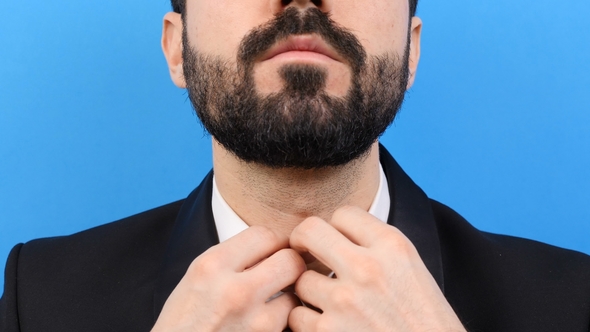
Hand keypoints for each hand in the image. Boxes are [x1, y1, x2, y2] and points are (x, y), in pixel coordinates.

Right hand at [152, 226, 305, 331]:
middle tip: (282, 271)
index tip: (274, 248)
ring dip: (287, 295)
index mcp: (212, 266)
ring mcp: (254, 322)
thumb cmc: (183, 321)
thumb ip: (232, 257)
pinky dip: (283, 319)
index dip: (273, 241)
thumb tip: (271, 245)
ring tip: (269, 301)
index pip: (264, 234)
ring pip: (295, 293)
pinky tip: (263, 320)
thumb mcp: (197, 277)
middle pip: (290, 260)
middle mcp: (235, 291)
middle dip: (289, 264)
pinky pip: (289, 322)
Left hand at [288, 206, 464, 331]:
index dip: (336, 227)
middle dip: (302, 241)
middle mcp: (367, 268)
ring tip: (327, 302)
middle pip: (309, 230)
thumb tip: (335, 233)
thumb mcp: (411, 271)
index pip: (344, 213)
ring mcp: (345, 302)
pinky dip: (307, 322)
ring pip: (300, 279)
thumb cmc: (426, 323)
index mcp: (393, 247)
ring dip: (309, 291)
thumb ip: (377, 248)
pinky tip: (326, 324)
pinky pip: (296, 316)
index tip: (336, 241)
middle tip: (304, 252)